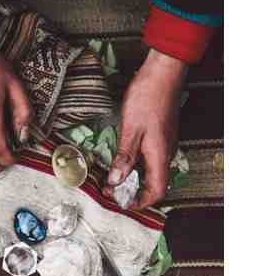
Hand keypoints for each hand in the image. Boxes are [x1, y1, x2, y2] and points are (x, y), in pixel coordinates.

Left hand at [103, 49, 187, 208]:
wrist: (163, 72)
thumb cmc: (148, 96)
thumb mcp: (131, 128)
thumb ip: (125, 157)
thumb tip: (116, 181)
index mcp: (159, 155)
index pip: (156, 191)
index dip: (140, 202)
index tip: (121, 202)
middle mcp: (165, 153)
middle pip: (153, 185)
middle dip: (132, 193)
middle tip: (110, 191)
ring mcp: (164, 144)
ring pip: (151, 172)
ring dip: (132, 179)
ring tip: (112, 179)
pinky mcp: (160, 136)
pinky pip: (150, 160)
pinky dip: (135, 166)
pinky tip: (122, 161)